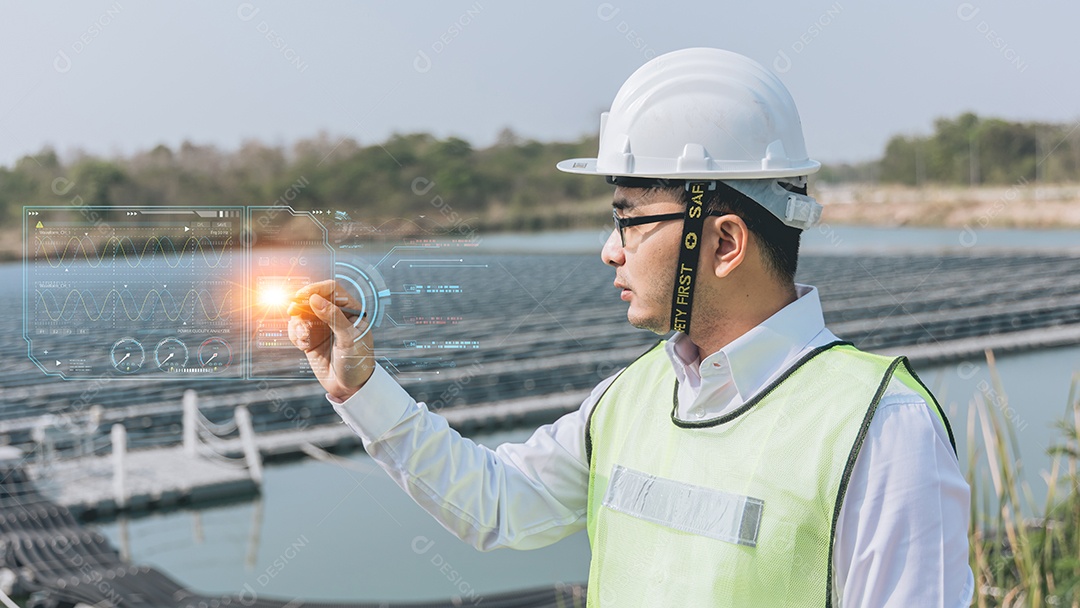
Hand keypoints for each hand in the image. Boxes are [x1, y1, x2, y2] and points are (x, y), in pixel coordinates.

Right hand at [287, 280, 374, 400]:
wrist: (350, 388)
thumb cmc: (358, 362)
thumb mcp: (349, 338)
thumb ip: (333, 317)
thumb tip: (315, 299)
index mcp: (351, 310)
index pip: (332, 289)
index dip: (316, 289)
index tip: (302, 296)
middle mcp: (335, 315)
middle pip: (312, 298)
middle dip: (301, 305)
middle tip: (293, 311)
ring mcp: (322, 326)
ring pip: (301, 314)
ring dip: (298, 323)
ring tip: (304, 338)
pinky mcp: (311, 338)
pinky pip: (296, 329)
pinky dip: (295, 335)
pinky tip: (303, 346)